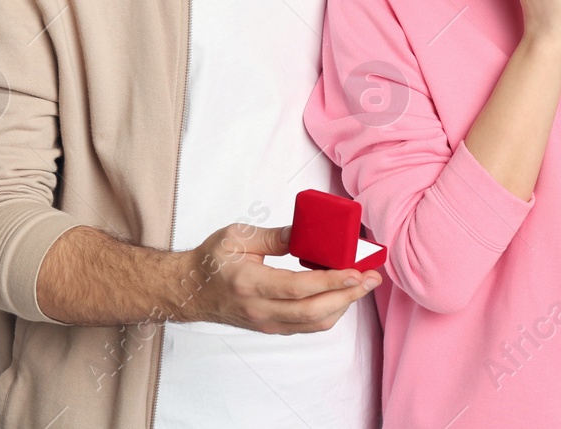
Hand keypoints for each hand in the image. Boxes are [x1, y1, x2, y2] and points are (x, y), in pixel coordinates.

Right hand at [181, 222, 380, 334]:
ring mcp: (267, 324)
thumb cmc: (210, 261)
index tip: (355, 271)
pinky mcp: (271, 328)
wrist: (188, 291)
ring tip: (362, 285)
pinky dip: (330, 312)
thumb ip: (274, 235)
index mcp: (250, 284)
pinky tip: (341, 294)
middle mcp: (260, 310)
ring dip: (344, 306)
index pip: (299, 289)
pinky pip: (308, 326)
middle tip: (372, 278)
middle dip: (349, 296)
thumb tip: (308, 231)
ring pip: (314, 324)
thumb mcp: (237, 237)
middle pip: (314, 312)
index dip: (331, 282)